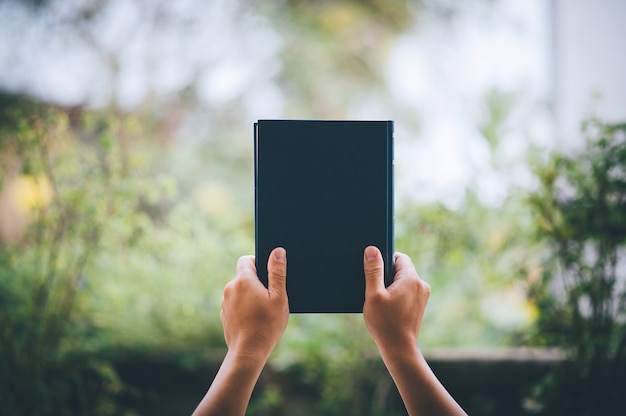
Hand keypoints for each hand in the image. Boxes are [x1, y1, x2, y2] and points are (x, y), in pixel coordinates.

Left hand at [192, 247, 289, 415]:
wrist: (248, 353)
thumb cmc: (266, 325)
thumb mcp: (279, 297)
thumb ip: (277, 273)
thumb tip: (277, 251)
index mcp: (243, 280)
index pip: (246, 260)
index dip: (258, 262)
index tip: (270, 274)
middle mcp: (230, 288)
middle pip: (244, 276)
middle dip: (257, 282)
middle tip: (272, 296)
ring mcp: (225, 303)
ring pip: (240, 291)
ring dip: (251, 296)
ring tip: (264, 311)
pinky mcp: (224, 316)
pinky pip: (236, 305)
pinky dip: (245, 308)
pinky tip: (256, 320)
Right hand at [362, 246, 466, 415]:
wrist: (399, 349)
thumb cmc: (385, 323)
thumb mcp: (374, 295)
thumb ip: (373, 271)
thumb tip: (372, 249)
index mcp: (412, 279)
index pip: (399, 257)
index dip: (385, 259)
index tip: (373, 268)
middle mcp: (421, 285)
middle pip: (401, 269)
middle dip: (386, 273)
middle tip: (372, 285)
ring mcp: (422, 296)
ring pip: (403, 281)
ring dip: (390, 285)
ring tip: (378, 298)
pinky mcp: (420, 305)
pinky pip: (406, 291)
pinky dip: (396, 294)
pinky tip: (385, 306)